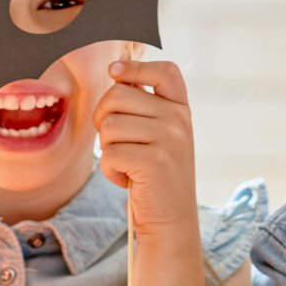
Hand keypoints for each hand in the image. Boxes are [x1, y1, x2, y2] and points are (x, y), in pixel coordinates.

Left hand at [96, 58, 197, 237]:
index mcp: (182, 110)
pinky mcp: (154, 161)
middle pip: (118, 95)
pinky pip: (109, 153)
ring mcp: (169, 139)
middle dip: (104, 118)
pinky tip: (126, 179)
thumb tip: (116, 74)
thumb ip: (146, 108)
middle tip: (116, 142)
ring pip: (109, 125)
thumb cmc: (156, 177)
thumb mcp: (161, 136)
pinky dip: (108, 170)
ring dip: (106, 149)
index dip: (136, 66)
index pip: (166, 72)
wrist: (171, 219)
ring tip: (126, 164)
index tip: (114, 72)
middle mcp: (179, 120)